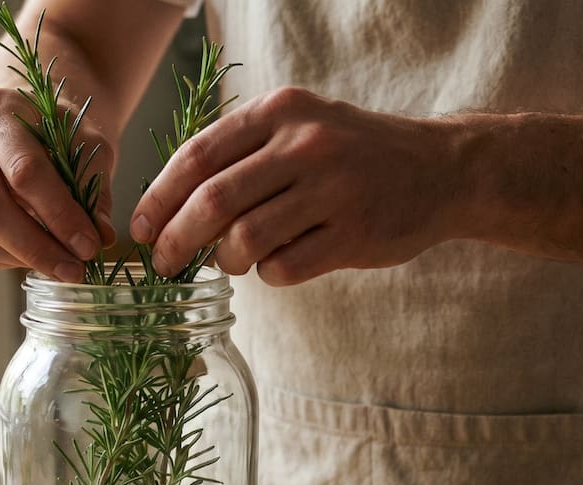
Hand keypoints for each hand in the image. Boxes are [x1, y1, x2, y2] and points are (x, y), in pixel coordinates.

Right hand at [0, 87, 116, 282]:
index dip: (59, 214)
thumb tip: (101, 236)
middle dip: (36, 247)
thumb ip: (94, 186)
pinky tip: (33, 259)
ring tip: (58, 267)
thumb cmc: (55, 131)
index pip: (24, 171)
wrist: (17, 123)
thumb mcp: (86, 143)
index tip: (90, 245)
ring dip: (19, 259)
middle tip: (74, 270)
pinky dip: (2, 261)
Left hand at [130, 87, 457, 285]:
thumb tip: (167, 210)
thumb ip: (239, 157)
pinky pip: (284, 268)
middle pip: (212, 202)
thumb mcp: (297, 129)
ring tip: (232, 261)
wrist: (441, 169)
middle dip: (176, 241)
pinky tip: (275, 264)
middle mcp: (306, 143)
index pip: (197, 156)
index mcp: (280, 111)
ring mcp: (334, 188)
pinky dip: (267, 274)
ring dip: (226, 261)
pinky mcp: (355, 233)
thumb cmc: (350, 155)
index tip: (141, 229)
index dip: (158, 197)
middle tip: (165, 264)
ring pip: (245, 240)